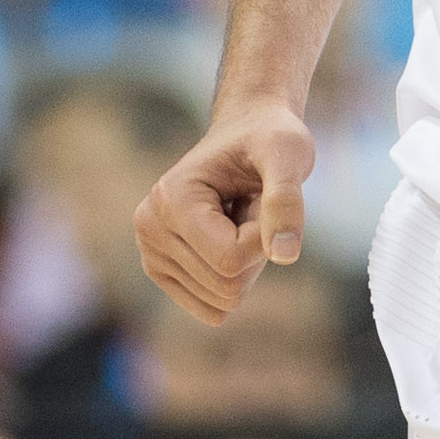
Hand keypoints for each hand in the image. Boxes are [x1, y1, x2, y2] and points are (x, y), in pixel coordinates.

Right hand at [134, 99, 316, 325]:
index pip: (230, 260)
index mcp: (171, 200)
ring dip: (247, 261)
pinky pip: (211, 307)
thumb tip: (285, 256)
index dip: (265, 236)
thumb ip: (287, 201)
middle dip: (256, 251)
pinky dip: (234, 276)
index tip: (263, 197)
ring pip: (221, 299)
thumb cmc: (270, 138)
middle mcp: (149, 228)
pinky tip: (228, 236)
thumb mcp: (290, 155)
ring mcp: (150, 252)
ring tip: (239, 216)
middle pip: (225, 284)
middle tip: (252, 206)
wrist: (248, 131)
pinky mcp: (161, 269)